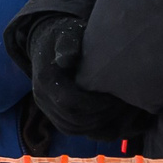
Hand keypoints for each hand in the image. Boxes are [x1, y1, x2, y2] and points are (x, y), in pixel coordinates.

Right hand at [21, 14, 150, 142]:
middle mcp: (42, 97)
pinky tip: (107, 118)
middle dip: (100, 116)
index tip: (114, 98)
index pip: (69, 102)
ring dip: (97, 125)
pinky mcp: (53, 113)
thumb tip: (67, 58)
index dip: (94, 104)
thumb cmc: (63, 36)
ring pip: (72, 128)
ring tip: (116, 112)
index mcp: (45, 79)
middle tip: (121, 107)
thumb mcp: (66, 34)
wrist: (47, 42)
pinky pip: (71, 129)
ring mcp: (46, 107)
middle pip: (73, 120)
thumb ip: (67, 44)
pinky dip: (90, 127)